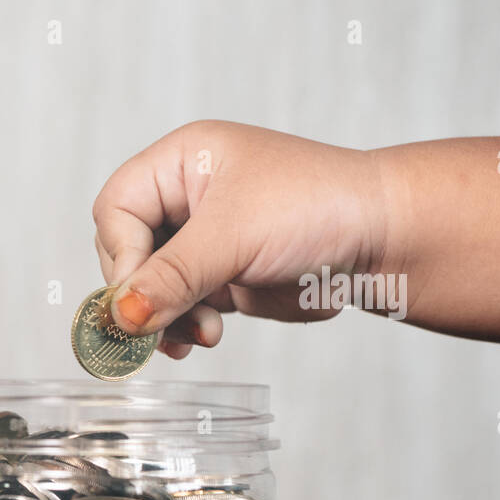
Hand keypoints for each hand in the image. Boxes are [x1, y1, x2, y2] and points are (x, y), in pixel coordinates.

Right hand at [92, 121, 388, 357]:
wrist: (383, 242)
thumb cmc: (320, 207)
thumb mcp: (234, 237)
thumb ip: (171, 277)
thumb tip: (118, 316)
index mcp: (182, 162)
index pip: (117, 210)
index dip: (122, 256)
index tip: (140, 295)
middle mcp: (185, 198)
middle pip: (126, 253)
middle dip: (144, 294)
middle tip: (160, 326)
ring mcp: (201, 240)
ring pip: (148, 288)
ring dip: (163, 319)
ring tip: (196, 335)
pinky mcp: (218, 277)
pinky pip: (177, 308)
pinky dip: (182, 328)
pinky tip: (204, 337)